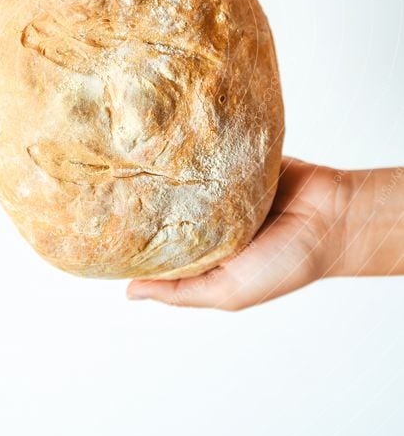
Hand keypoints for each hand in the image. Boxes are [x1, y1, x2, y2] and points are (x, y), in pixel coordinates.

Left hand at [127, 158, 345, 309]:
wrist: (332, 217)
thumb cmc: (285, 264)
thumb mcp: (228, 291)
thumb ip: (181, 293)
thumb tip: (130, 294)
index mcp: (205, 256)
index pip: (160, 251)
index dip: (133, 243)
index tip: (103, 230)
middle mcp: (209, 223)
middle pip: (167, 212)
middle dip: (143, 203)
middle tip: (107, 187)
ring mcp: (221, 192)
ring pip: (182, 181)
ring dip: (166, 173)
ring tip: (129, 159)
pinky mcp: (235, 163)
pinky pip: (207, 153)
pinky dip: (193, 150)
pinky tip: (167, 142)